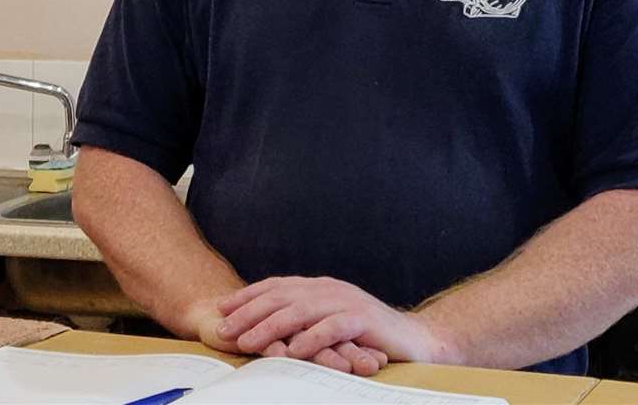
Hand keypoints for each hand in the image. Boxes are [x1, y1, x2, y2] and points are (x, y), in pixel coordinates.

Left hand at [217, 277, 447, 373]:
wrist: (416, 340)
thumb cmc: (369, 336)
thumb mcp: (332, 322)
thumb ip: (306, 319)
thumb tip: (269, 328)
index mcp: (320, 287)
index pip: (277, 286)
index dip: (248, 296)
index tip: (221, 308)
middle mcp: (330, 289)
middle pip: (282, 296)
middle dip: (249, 311)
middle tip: (223, 326)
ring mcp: (347, 302)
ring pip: (301, 311)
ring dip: (270, 326)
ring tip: (247, 341)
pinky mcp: (363, 321)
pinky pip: (331, 328)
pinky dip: (310, 338)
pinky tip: (292, 350)